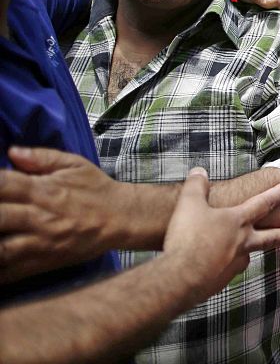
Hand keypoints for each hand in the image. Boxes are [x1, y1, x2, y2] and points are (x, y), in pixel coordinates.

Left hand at [0, 147, 129, 282]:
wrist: (122, 219)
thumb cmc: (97, 190)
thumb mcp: (75, 165)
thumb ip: (42, 157)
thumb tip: (11, 152)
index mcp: (41, 190)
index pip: (1, 184)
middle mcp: (37, 217)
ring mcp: (38, 243)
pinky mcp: (41, 263)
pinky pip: (9, 273)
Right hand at [163, 167, 279, 300]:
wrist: (181, 277)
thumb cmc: (188, 238)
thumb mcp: (188, 204)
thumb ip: (196, 186)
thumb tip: (199, 171)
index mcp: (237, 221)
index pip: (262, 203)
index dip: (276, 194)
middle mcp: (241, 243)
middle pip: (269, 238)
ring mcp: (234, 264)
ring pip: (246, 256)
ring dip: (247, 253)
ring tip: (242, 254)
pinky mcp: (222, 281)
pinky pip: (226, 271)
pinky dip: (223, 267)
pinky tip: (212, 267)